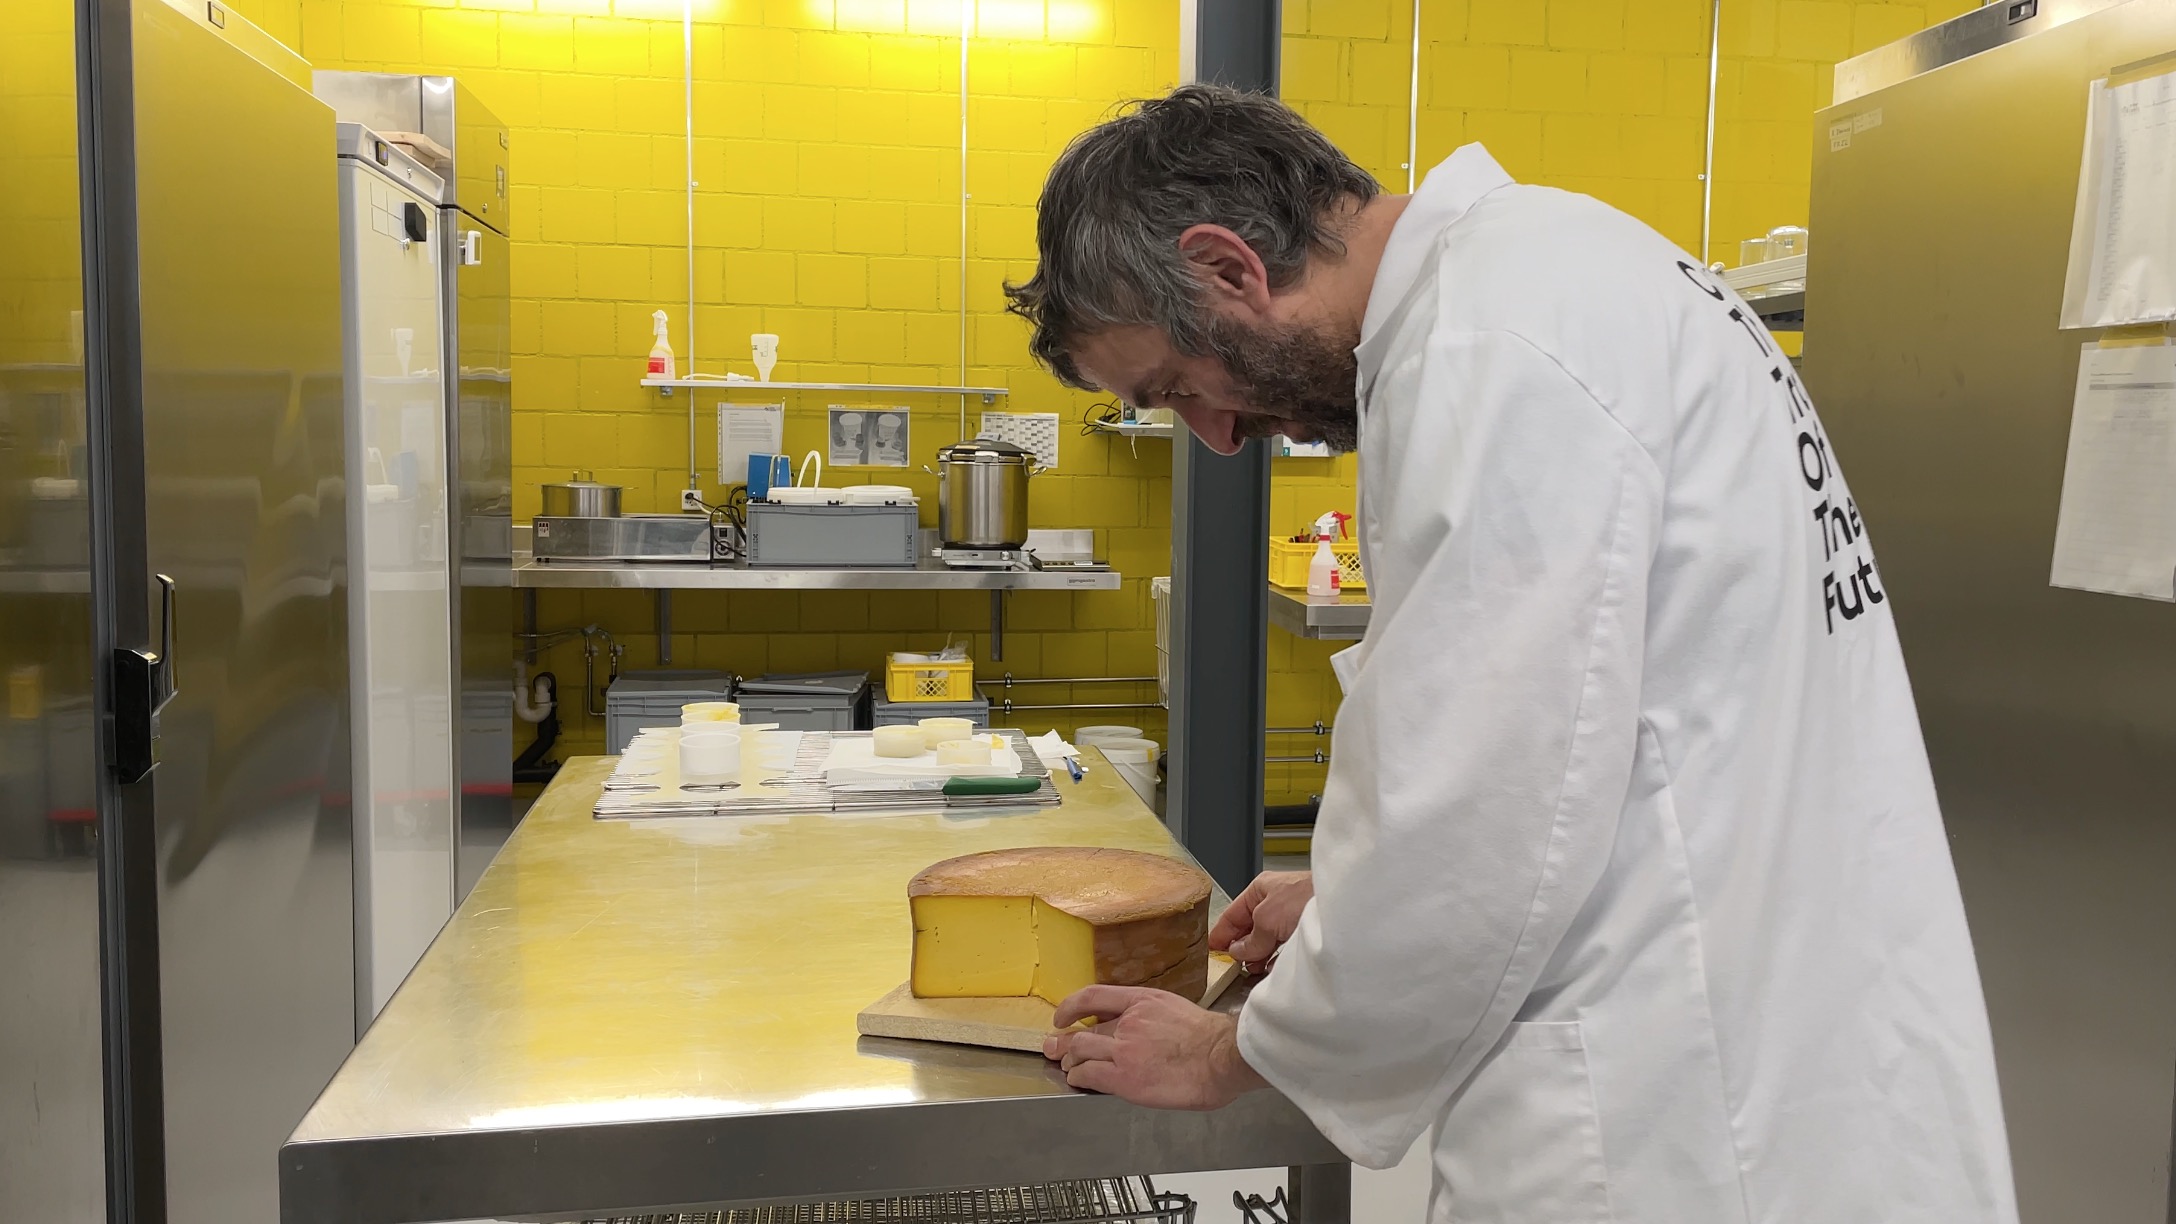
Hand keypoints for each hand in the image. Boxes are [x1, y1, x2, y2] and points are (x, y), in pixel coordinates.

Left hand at [1042, 985, 1267, 1109]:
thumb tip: (1146, 1030)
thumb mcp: (1177, 1011)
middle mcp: (1128, 1022)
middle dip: (1064, 1040)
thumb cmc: (1211, 1040)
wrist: (1222, 1056)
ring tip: (1068, 1067)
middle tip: (1053, 1046)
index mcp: (1143, 1001)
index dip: (1072, 1006)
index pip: (1094, 996)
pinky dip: (1078, 1077)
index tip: (1063, 1016)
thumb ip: (1154, 1018)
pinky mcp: (1124, 1077)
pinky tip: (1078, 1080)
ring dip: (1069, 1061)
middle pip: (1084, 1031)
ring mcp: (1124, 1049)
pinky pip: (1088, 1075)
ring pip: (1080, 1052)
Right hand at [1210, 871, 1312, 972]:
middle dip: (1241, 946)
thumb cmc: (1307, 900)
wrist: (1345, 907)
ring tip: (1253, 969)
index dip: (1222, 932)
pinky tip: (1273, 969)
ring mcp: (1292, 917)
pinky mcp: (1307, 932)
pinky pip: (1285, 948)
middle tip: (1232, 964)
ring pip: (1268, 940)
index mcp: (1262, 890)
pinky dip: (1277, 959)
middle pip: (1251, 928)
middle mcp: (1277, 902)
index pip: (1234, 913)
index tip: (1213, 949)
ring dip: (1260, 955)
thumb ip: (1250, 940)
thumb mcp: (1266, 920)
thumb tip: (1238, 952)